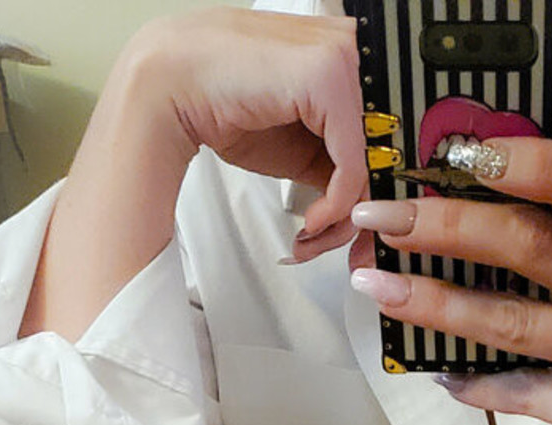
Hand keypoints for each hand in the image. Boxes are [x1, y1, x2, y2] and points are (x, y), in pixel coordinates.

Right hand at [130, 6, 367, 256]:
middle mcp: (351, 49)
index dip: (372, 191)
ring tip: (311, 238)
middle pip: (383, 149)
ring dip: (344, 216)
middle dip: (363, 212)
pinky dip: (336, 204)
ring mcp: (342, 56)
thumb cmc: (224, 107)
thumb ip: (337, 165)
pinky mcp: (328, 74)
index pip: (381, 135)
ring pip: (372, 159)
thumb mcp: (298, 146)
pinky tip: (310, 221)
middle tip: (336, 248)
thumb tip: (366, 208)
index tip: (351, 234)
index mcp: (344, 59)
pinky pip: (352, 160)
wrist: (168, 86)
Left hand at [349, 138, 551, 424]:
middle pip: (532, 244)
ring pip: (510, 321)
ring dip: (432, 302)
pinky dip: (470, 381)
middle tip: (382, 219)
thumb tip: (486, 188)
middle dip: (444, 226)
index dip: (522, 161)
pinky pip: (516, 389)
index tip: (455, 154)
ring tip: (377, 287)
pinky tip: (435, 370)